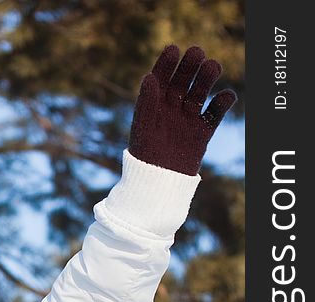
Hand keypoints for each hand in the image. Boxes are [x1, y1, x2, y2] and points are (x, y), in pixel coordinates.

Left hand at [128, 44, 236, 175]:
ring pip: (199, 94)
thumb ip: (146, 102)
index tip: (174, 48)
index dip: (166, 64)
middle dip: (189, 67)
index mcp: (152, 106)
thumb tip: (149, 77)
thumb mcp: (143, 127)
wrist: (158, 183)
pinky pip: (214, 114)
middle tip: (198, 53)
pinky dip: (222, 104)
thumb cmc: (144, 156)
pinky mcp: (202, 132)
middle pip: (182, 83)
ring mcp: (186, 119)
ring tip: (214, 67)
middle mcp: (170, 109)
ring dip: (206, 79)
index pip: (160, 79)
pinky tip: (227, 95)